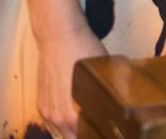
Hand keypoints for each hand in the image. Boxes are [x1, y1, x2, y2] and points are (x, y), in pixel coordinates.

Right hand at [36, 23, 106, 138]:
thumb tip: (123, 104)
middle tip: (100, 129)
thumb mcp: (104, 75)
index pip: (86, 137)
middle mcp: (57, 117)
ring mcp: (47, 111)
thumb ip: (110, 96)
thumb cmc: (82, 51)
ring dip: (74, 133)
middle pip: (74, 138)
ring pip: (61, 134)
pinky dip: (62, 126)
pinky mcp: (41, 104)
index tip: (107, 129)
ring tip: (89, 126)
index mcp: (72, 114)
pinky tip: (75, 120)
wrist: (59, 37)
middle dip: (87, 135)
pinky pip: (52, 125)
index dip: (99, 133)